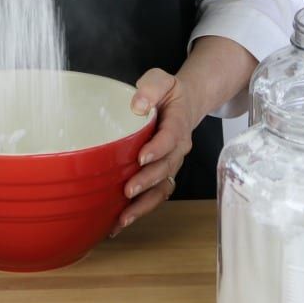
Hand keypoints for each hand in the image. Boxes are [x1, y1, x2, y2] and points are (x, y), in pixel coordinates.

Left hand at [112, 68, 193, 235]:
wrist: (184, 104)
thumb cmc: (168, 93)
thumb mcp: (161, 79)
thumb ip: (151, 87)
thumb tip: (137, 106)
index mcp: (178, 124)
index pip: (170, 138)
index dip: (157, 149)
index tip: (141, 157)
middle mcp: (177, 149)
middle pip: (166, 169)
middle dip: (147, 181)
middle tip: (128, 190)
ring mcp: (171, 164)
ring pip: (162, 189)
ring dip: (144, 205)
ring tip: (122, 219)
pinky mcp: (162, 175)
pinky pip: (155, 196)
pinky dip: (140, 210)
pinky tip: (119, 222)